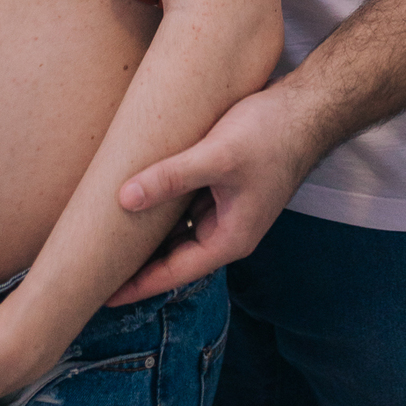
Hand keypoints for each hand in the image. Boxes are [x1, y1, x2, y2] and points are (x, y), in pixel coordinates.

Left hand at [107, 84, 319, 303]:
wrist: (307, 108)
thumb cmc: (269, 135)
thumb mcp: (216, 157)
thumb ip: (171, 178)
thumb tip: (124, 197)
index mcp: (230, 238)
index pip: (175, 272)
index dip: (139, 285)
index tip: (105, 297)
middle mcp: (229, 229)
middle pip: (176, 254)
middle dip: (141, 259)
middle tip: (98, 263)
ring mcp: (230, 207)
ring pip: (181, 226)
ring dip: (151, 227)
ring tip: (110, 230)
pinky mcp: (227, 184)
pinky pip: (189, 201)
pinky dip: (165, 199)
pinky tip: (142, 188)